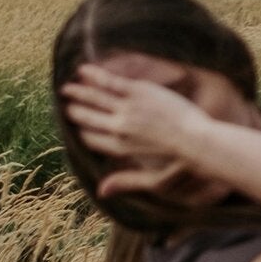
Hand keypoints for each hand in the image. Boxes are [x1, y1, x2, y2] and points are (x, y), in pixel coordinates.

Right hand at [59, 64, 218, 199]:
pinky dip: (95, 76)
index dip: (80, 131)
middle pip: (88, 119)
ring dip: (78, 92)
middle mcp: (118, 129)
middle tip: (63, 104)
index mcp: (120, 148)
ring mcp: (127, 110)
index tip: (72, 124)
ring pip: (95, 98)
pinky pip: (110, 83)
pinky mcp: (138, 93)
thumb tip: (100, 191)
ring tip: (65, 88)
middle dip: (74, 111)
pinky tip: (83, 70)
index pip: (91, 139)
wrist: (197, 141)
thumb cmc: (180, 162)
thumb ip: (125, 182)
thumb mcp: (151, 180)